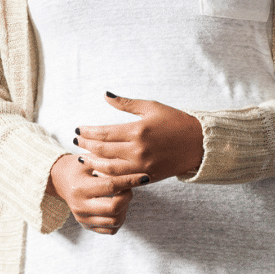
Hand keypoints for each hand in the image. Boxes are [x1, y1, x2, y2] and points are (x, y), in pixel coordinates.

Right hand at [46, 152, 147, 234]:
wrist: (60, 179)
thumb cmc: (78, 166)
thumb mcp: (90, 159)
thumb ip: (109, 161)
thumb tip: (133, 161)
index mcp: (80, 187)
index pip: (111, 186)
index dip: (130, 181)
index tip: (144, 177)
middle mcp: (80, 205)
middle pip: (114, 208)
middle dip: (128, 197)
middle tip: (129, 187)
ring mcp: (82, 218)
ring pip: (115, 220)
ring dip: (125, 208)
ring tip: (123, 195)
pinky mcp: (86, 225)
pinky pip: (111, 229)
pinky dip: (119, 218)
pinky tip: (118, 206)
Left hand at [73, 92, 204, 184]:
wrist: (198, 144)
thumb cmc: (175, 121)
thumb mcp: (151, 107)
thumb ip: (126, 103)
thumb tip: (105, 95)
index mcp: (137, 130)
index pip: (103, 133)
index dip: (87, 132)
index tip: (78, 130)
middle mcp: (138, 150)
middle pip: (102, 151)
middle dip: (86, 146)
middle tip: (76, 142)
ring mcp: (142, 166)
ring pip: (109, 169)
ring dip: (92, 163)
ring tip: (83, 158)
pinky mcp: (147, 177)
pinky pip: (122, 179)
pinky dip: (108, 176)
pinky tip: (99, 171)